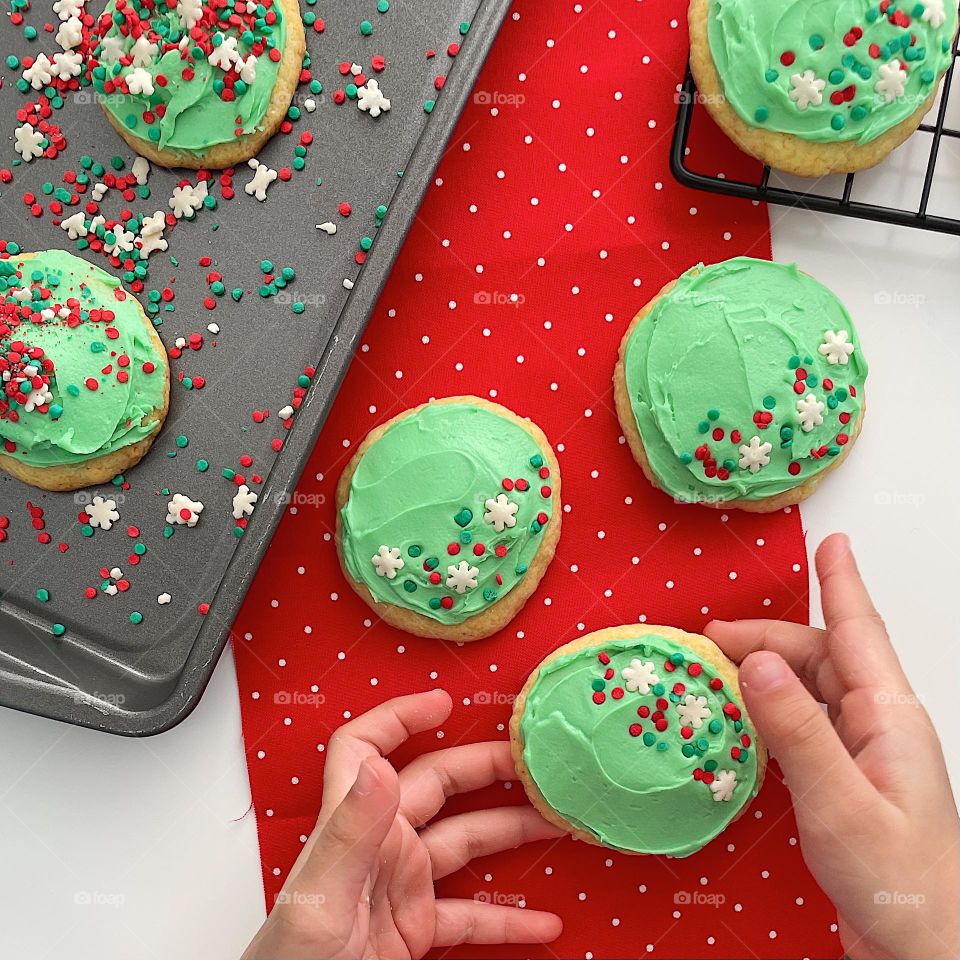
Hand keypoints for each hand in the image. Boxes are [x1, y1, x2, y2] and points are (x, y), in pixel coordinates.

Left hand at [241, 689, 562, 959]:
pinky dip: (508, 917)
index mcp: (354, 823)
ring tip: (556, 824)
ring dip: (512, 832)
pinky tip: (542, 921)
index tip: (444, 703)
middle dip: (486, 766)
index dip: (399, 716)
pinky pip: (471, 914)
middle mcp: (382, 843)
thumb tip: (379, 765)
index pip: (366, 747)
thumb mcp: (321, 896)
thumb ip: (351, 831)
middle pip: (437, 783)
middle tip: (534, 762)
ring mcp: (402, 883)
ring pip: (466, 841)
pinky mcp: (416, 927)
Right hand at [706, 533, 959, 959]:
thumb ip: (795, 729)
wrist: (923, 952)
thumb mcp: (839, 801)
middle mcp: (878, 726)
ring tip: (716, 672)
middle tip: (708, 640)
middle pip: (820, 658)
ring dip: (765, 674)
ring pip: (809, 691)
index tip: (831, 543)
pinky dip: (768, 713)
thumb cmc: (900, 883)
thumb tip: (754, 662)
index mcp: (888, 716)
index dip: (841, 583)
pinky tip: (742, 720)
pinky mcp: (846, 784)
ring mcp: (863, 755)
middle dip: (767, 639)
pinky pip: (802, 727)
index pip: (858, 632)